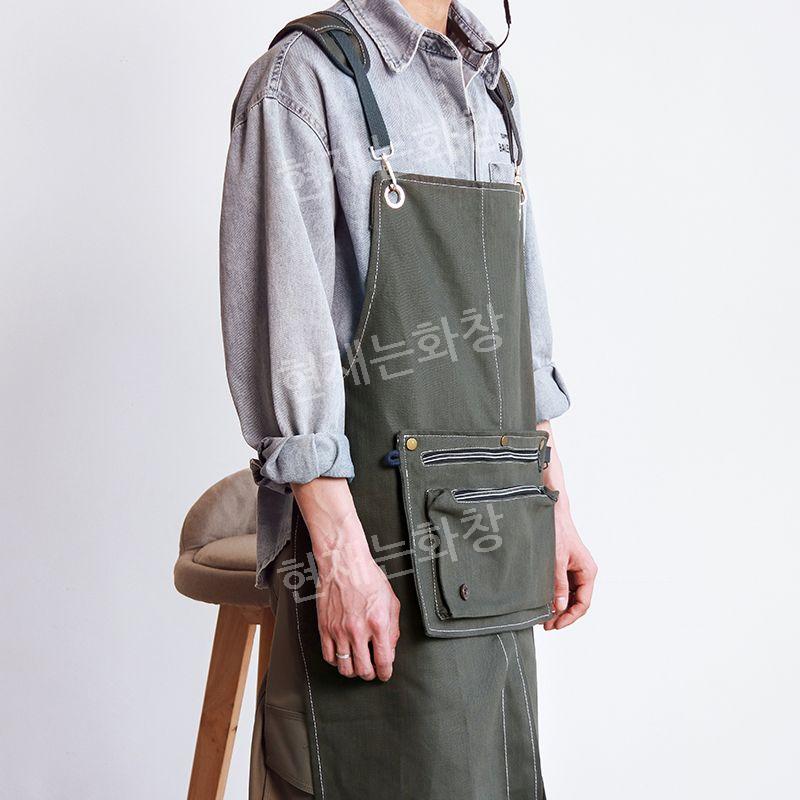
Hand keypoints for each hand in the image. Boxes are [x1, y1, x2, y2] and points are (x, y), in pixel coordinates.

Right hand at [292, 478, 400, 680]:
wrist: (344, 564)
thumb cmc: (368, 579)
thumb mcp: (391, 602)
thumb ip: (393, 629)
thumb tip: (390, 649)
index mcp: (378, 624)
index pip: (383, 661)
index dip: (385, 673)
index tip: (385, 674)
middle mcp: (358, 630)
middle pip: (363, 670)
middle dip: (370, 675)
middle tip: (371, 671)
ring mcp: (339, 630)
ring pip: (345, 668)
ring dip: (352, 671)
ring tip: (357, 665)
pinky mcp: (325, 628)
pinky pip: (328, 656)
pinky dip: (336, 661)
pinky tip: (342, 655)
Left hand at [543, 505, 596, 630]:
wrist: (552, 512)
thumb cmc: (556, 531)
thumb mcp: (556, 559)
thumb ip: (558, 583)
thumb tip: (560, 607)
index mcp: (588, 571)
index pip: (583, 603)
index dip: (570, 617)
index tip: (555, 625)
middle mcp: (584, 572)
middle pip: (577, 602)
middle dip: (563, 615)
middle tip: (546, 625)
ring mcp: (575, 570)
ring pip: (570, 596)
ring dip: (559, 607)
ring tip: (543, 617)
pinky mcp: (566, 567)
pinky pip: (564, 587)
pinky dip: (555, 596)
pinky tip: (544, 602)